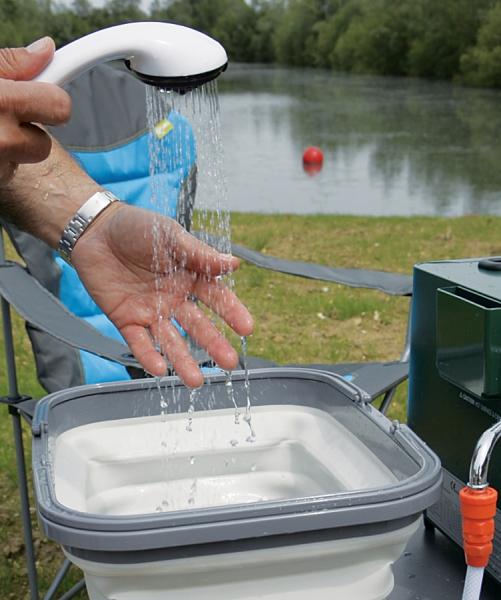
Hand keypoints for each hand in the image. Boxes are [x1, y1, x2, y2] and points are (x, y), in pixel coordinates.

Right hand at [0, 37, 70, 184]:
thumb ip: (12, 64)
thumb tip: (46, 50)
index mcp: (0, 101)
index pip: (59, 106)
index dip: (53, 101)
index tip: (49, 98)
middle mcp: (0, 138)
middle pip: (47, 138)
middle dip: (31, 127)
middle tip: (9, 116)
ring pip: (32, 155)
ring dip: (17, 145)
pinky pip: (12, 170)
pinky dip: (3, 160)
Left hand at [71, 203, 253, 387]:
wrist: (94, 229)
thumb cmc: (136, 227)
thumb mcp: (170, 234)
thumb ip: (198, 253)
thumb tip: (233, 263)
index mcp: (189, 276)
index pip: (216, 298)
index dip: (232, 312)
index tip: (247, 328)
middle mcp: (174, 298)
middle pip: (197, 325)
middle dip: (213, 344)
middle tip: (229, 363)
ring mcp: (150, 311)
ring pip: (170, 340)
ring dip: (182, 360)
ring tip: (196, 381)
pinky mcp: (126, 319)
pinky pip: (139, 341)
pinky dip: (148, 355)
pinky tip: (160, 369)